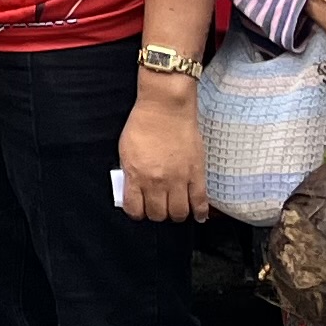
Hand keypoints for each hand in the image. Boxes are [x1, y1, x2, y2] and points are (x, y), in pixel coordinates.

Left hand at [118, 84, 206, 223]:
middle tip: (158, 207)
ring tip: (175, 208)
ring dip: (176, 215)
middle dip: (156, 214)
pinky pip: (200, 202)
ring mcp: (179, 179)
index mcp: (136, 175)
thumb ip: (129, 173)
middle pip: (158, 214)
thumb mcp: (125, 150)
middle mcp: (157, 181)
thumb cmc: (143, 125)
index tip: (139, 210)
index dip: (136, 213)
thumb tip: (132, 190)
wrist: (166, 108)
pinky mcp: (196, 174)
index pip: (135, 209)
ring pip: (179, 213)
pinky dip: (200, 213)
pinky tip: (199, 216)